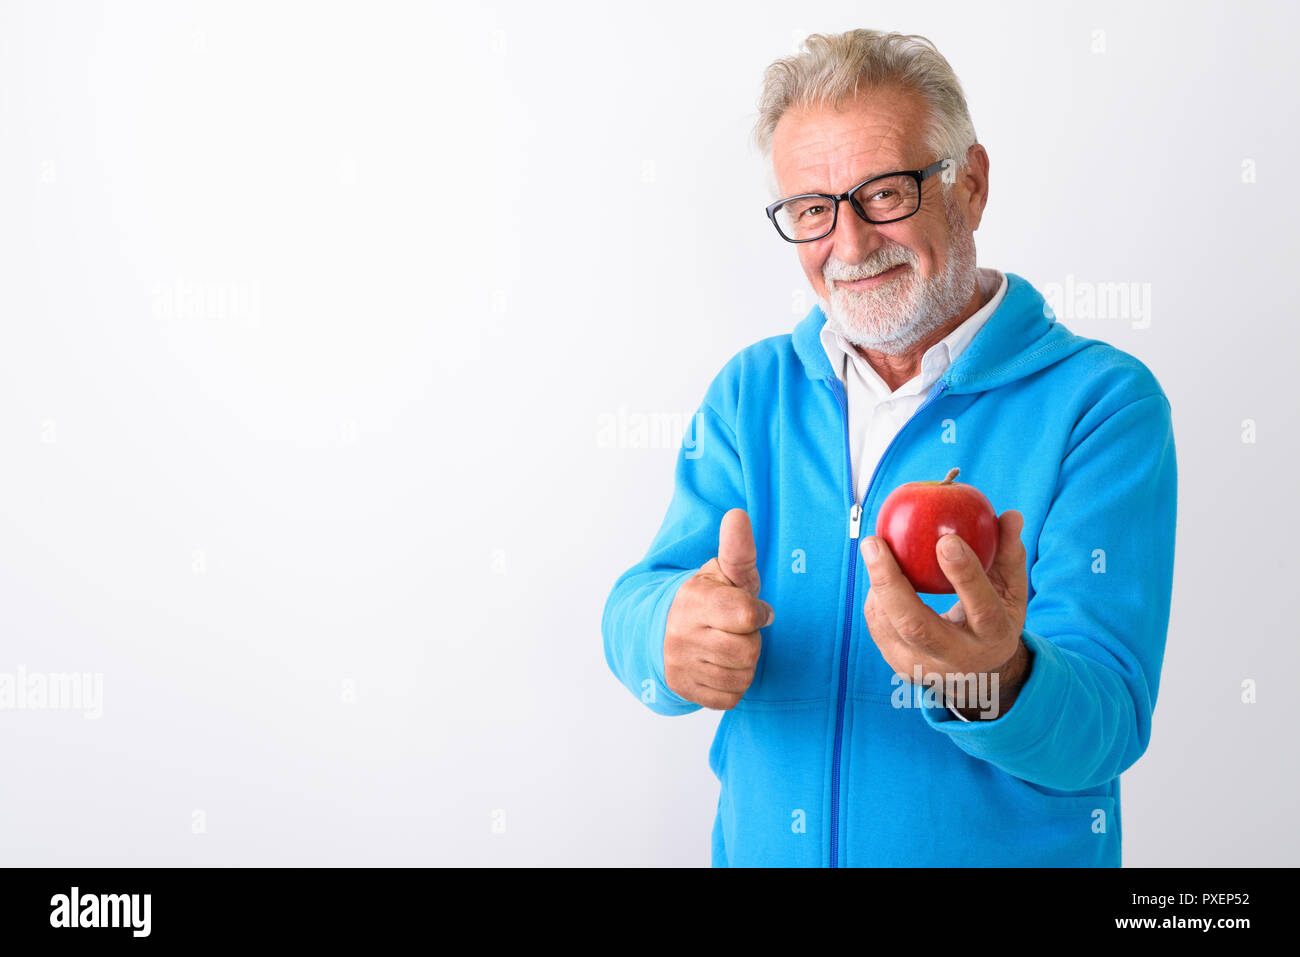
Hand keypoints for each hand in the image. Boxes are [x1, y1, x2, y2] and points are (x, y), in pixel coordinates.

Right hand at [664, 509, 773, 709]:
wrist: (660, 630)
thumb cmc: (705, 599)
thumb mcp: (722, 572)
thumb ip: (737, 549)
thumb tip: (738, 515)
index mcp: (694, 601)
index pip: (746, 615)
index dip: (756, 613)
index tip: (748, 609)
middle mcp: (681, 635)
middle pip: (748, 650)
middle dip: (750, 640)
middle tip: (736, 631)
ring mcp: (680, 666)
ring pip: (742, 676)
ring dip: (744, 664)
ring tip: (728, 648)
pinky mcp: (684, 690)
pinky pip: (730, 698)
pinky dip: (733, 685)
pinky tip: (721, 667)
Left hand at [861, 510, 1030, 717]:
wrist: (977, 675)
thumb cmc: (994, 616)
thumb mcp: (1011, 590)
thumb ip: (1009, 553)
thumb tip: (1010, 515)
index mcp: (993, 638)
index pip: (982, 608)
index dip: (965, 575)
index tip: (946, 539)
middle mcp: (957, 659)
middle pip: (917, 626)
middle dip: (891, 582)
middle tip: (874, 542)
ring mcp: (924, 668)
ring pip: (889, 627)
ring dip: (878, 585)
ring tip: (875, 549)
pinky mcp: (900, 667)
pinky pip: (879, 628)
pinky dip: (876, 597)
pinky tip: (877, 572)